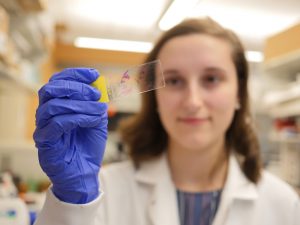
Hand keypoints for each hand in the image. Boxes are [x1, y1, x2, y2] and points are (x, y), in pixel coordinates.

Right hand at [33, 68, 107, 203]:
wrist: (84, 173)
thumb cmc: (88, 146)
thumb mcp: (97, 121)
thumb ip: (96, 104)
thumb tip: (98, 85)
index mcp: (58, 105)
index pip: (58, 82)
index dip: (75, 74)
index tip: (94, 74)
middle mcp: (47, 114)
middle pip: (50, 89)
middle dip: (76, 87)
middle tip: (95, 94)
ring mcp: (43, 127)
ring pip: (53, 105)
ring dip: (80, 104)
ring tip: (99, 110)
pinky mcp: (44, 142)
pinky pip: (56, 124)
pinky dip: (77, 118)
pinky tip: (92, 121)